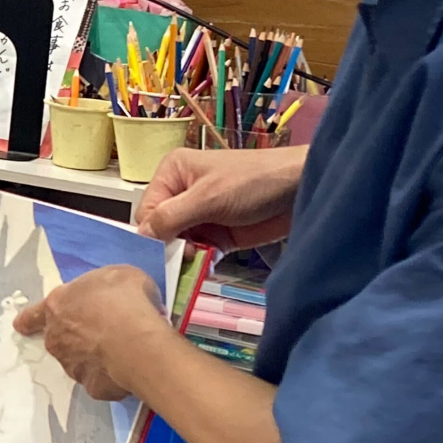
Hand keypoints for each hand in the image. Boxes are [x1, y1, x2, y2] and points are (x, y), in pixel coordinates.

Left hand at [14, 266, 168, 400]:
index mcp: (57, 306)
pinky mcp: (91, 386)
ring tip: (117, 350)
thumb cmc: (124, 299)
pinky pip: (98, 380)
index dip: (27, 321)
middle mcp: (57, 338)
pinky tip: (124, 370)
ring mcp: (71, 365)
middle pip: (58, 339)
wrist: (135, 341)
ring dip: (91, 357)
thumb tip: (112, 296)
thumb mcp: (117, 276)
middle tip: (97, 333)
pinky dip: (108, 376)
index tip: (20, 327)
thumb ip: (104, 287)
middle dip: (72, 337)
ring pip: (76, 361)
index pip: (32, 316)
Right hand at [135, 145, 306, 248]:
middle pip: (160, 230)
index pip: (146, 211)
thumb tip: (140, 238)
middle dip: (168, 247)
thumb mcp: (207, 198)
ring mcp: (202, 215)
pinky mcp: (220, 235)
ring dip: (184, 258)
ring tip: (196, 264)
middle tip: (183, 259)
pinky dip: (199, 264)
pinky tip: (204, 269)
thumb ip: (171, 218)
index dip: (151, 233)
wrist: (302, 189)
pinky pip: (199, 254)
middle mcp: (182, 193)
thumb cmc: (255, 181)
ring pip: (178, 245)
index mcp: (173, 173)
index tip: (163, 252)